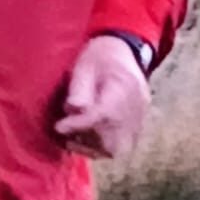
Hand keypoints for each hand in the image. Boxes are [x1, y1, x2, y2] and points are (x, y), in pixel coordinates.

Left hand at [53, 36, 150, 159]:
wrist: (124, 51)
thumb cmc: (100, 57)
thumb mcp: (85, 65)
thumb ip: (79, 88)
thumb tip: (73, 110)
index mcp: (122, 88)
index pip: (101, 115)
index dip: (78, 125)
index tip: (58, 127)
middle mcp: (136, 108)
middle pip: (114, 142)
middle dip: (88, 143)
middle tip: (68, 134)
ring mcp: (140, 118)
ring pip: (120, 149)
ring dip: (96, 148)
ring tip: (76, 138)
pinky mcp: (140, 123)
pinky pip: (125, 145)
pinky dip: (106, 147)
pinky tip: (89, 138)